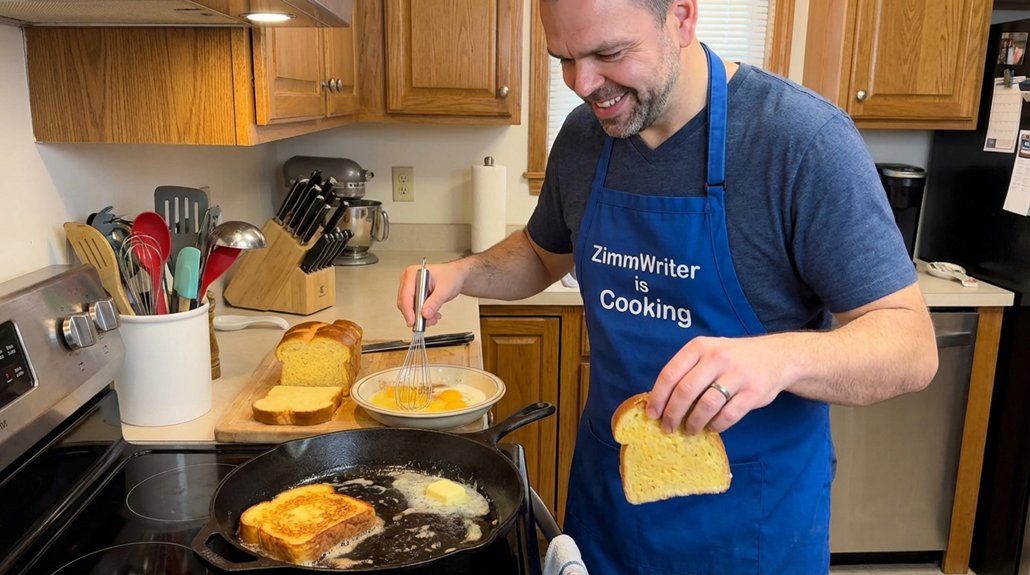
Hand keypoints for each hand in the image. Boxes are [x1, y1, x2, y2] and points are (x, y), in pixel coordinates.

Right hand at [396, 261, 466, 327]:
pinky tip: (432, 315)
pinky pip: (415, 309)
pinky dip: (423, 315)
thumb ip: (435, 302)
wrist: (456, 276)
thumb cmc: (451, 276)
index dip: (408, 310)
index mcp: (413, 274)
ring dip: (421, 316)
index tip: (413, 321)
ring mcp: (411, 288)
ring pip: (409, 308)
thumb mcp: (445, 289)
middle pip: (405, 303)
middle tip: (428, 321)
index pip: (405, 295)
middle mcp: (409, 280)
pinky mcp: (415, 295)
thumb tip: (424, 313)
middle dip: (416, 315)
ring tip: (434, 317)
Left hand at [646, 335, 793, 434]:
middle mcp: (717, 357)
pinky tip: (712, 427)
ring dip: (693, 423)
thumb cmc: (733, 358)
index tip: (652, 414)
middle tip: (667, 427)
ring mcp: (737, 374)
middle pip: (685, 391)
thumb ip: (687, 370)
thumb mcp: (708, 352)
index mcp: (699, 347)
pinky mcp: (753, 392)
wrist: (776, 356)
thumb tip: (661, 401)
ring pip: (706, 405)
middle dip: (672, 414)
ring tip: (689, 430)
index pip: (670, 374)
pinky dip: (716, 425)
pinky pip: (728, 415)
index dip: (658, 397)